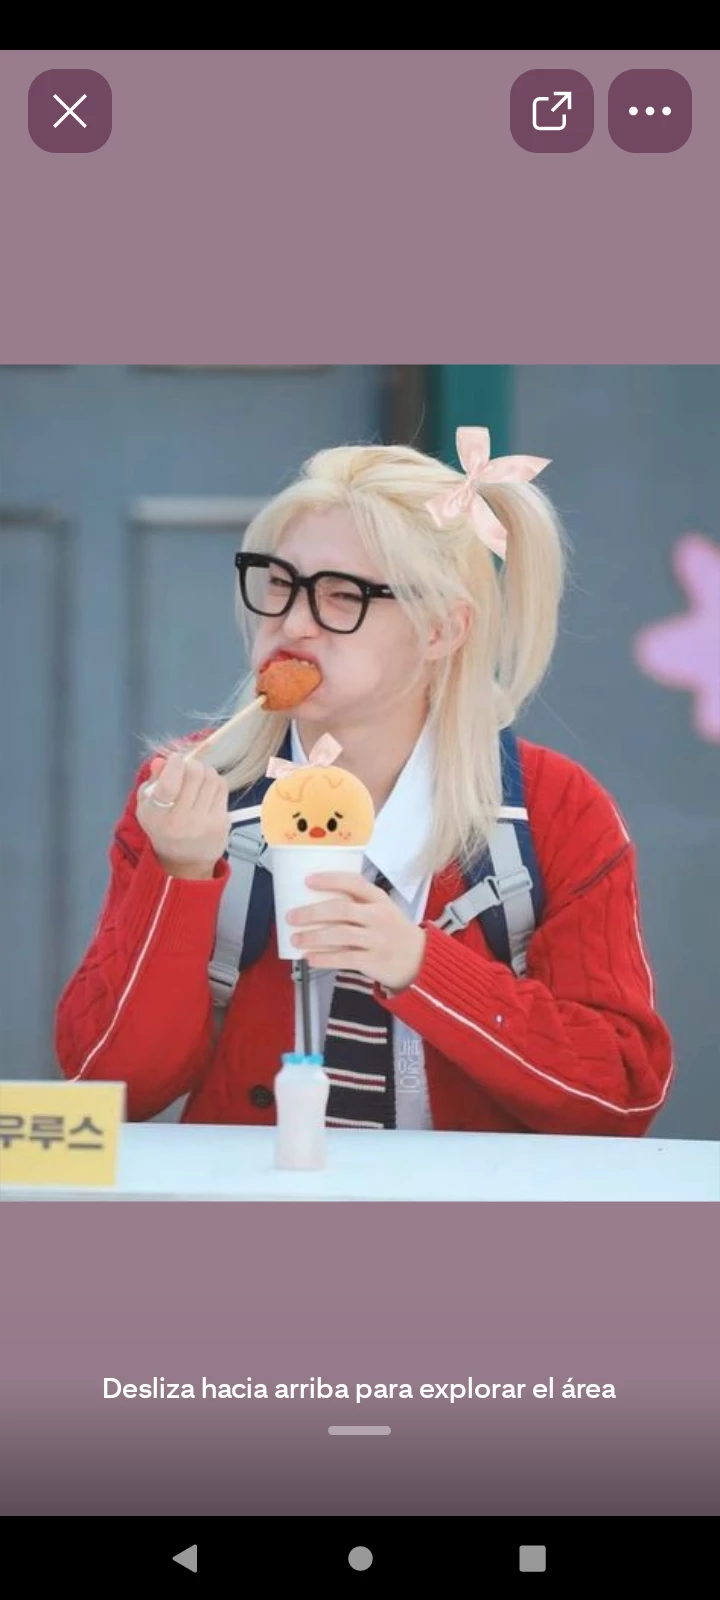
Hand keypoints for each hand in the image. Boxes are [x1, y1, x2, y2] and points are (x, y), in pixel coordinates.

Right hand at [136, 752, 229, 878]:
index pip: (169, 784)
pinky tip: (207, 790)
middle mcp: (183, 821)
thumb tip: (161, 760)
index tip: (175, 760)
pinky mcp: (222, 822)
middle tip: (187, 769)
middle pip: (194, 774)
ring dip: (205, 771)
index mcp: (159, 817)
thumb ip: (151, 782)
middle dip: (191, 764)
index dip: (174, 764)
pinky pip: (222, 787)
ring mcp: (205, 823)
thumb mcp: (147, 808)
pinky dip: (215, 782)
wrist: (185, 861)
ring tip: (197, 779)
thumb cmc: (164, 830)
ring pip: (212, 777)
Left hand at [286, 872, 426, 991]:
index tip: (308, 880)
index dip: (330, 880)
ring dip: (313, 937)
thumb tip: (315, 902)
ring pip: (340, 934)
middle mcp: (378, 916)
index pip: (354, 883)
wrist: (420, 960)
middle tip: (291, 916)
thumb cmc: (393, 931)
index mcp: (379, 899)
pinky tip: (310, 957)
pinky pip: (344, 958)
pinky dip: (324, 958)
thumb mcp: (382, 910)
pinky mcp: (374, 961)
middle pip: (342, 909)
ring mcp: (377, 939)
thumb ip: (357, 905)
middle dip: (312, 912)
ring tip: (296, 938)